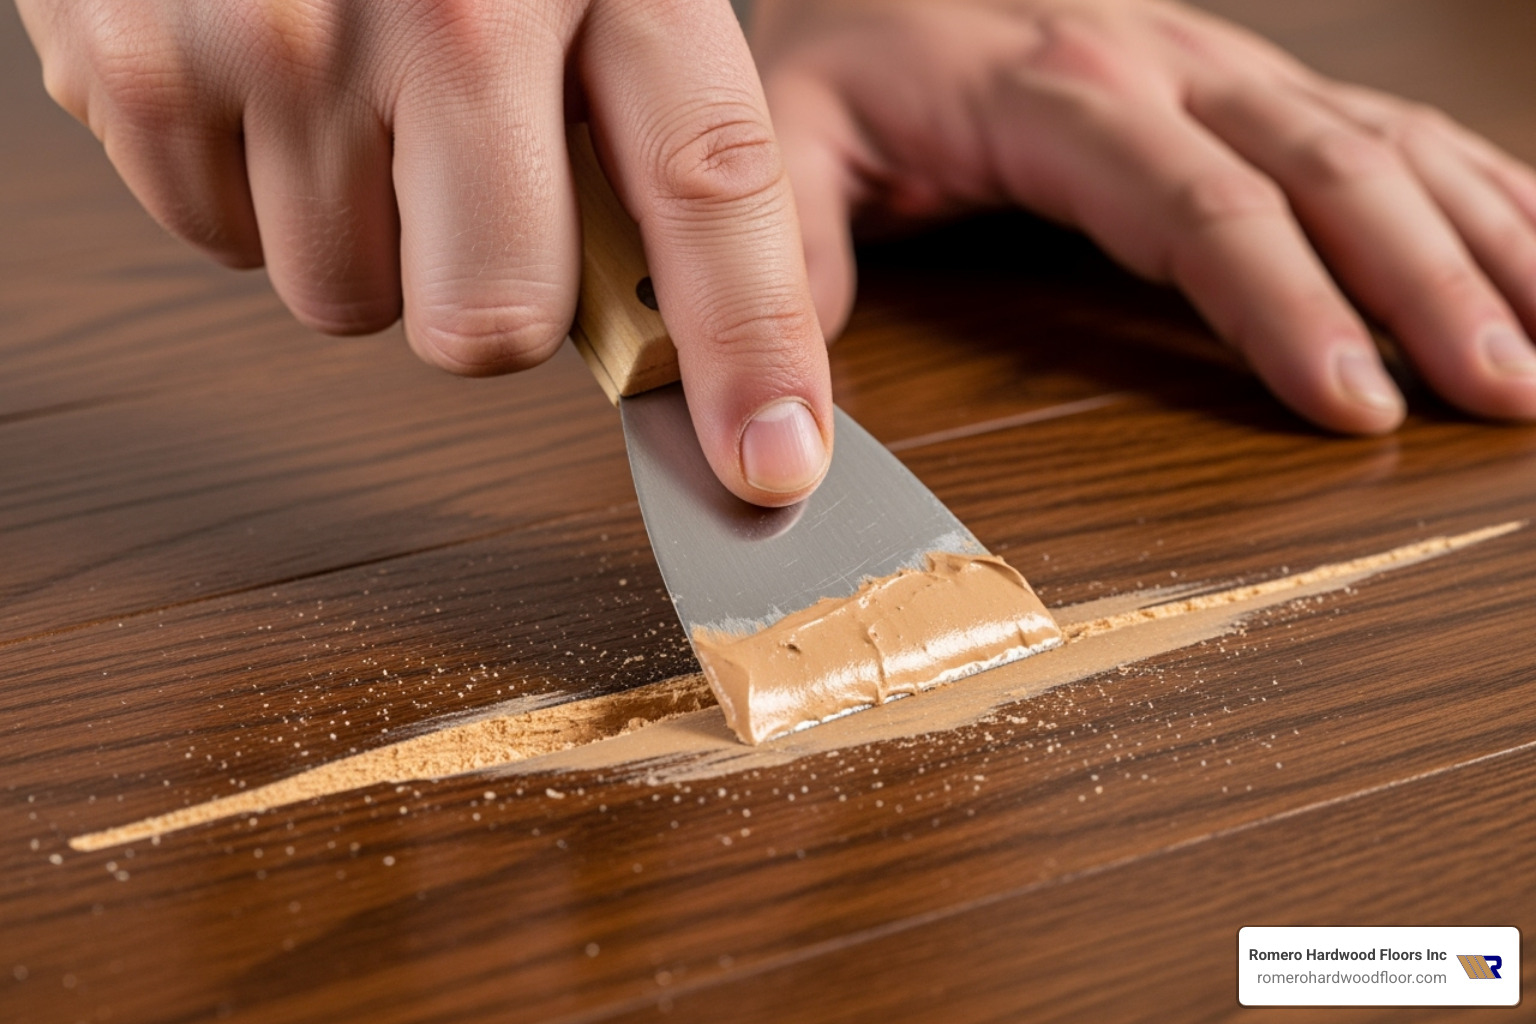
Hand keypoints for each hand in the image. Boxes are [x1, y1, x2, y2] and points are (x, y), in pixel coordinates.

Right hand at [15, 0, 832, 505]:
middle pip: (493, 323)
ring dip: (363, 236)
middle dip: (488, 301)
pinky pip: (225, 249)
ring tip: (345, 94)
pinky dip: (252, 194)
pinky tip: (263, 83)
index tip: (773, 467)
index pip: (710, 187)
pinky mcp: (141, 74)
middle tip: (465, 193)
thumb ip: (632, 110)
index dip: (750, 348)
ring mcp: (282, 47)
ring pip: (347, 302)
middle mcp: (446, 14)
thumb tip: (674, 316)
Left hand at [751, 0, 1535, 430]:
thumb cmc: (826, 71)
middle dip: (1424, 286)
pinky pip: (1376, 122)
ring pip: (1377, 138)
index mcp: (1053, 87)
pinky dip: (1466, 187)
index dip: (1284, 306)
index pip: (1197, 203)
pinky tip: (1527, 245)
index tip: (1353, 408)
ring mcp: (1210, 64)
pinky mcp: (1232, 81)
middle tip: (1498, 397)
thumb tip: (786, 445)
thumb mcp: (779, 154)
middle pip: (1324, 168)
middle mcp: (1157, 62)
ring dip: (1476, 239)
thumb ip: (780, 277)